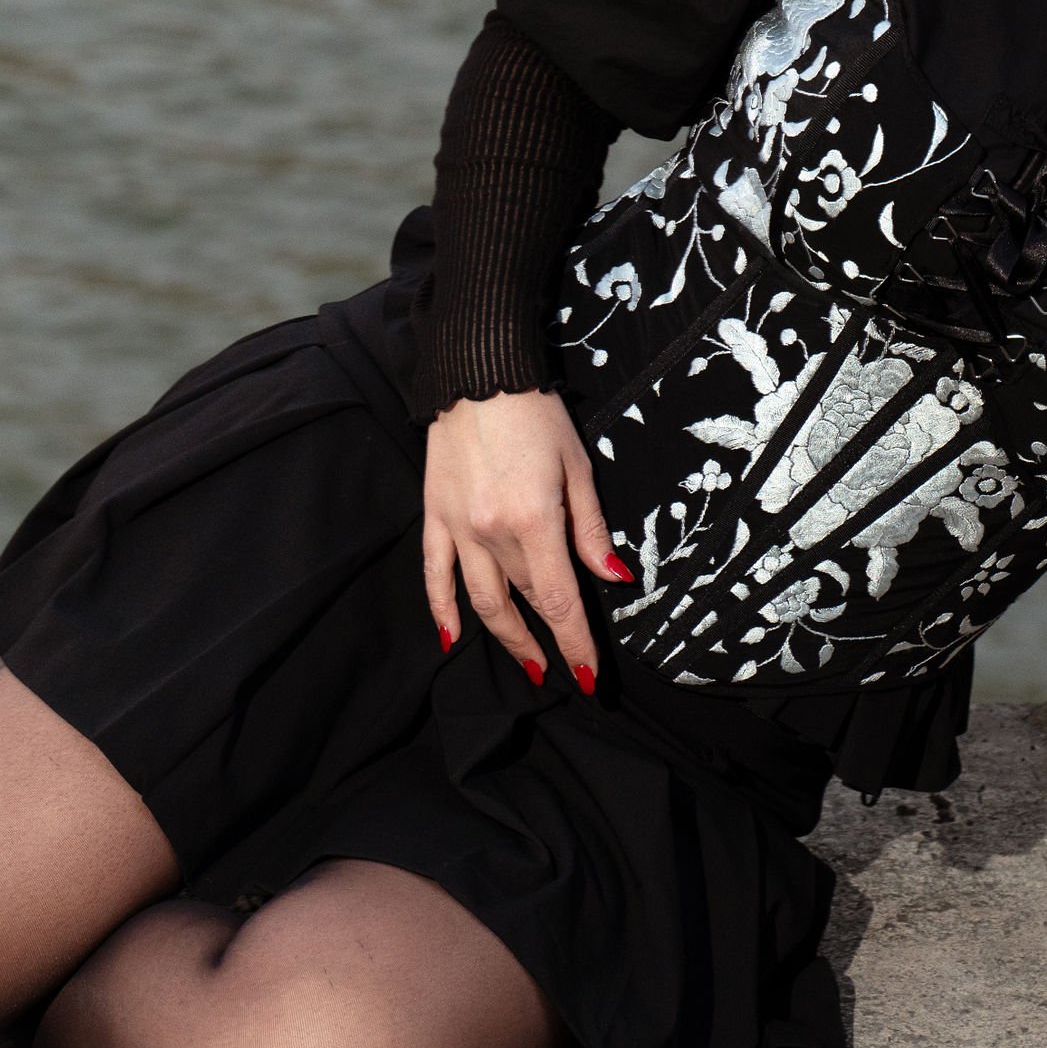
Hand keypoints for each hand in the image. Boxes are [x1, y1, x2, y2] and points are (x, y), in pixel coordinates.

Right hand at [421, 388, 630, 691]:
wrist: (477, 372)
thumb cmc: (536, 413)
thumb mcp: (578, 467)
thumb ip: (591, 529)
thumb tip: (612, 578)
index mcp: (535, 521)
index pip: (559, 600)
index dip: (576, 643)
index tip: (591, 675)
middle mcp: (492, 533)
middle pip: (525, 602)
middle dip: (549, 642)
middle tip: (566, 671)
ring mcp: (458, 528)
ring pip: (481, 601)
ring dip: (506, 638)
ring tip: (528, 663)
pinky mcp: (434, 516)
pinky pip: (435, 574)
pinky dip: (442, 610)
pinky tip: (453, 637)